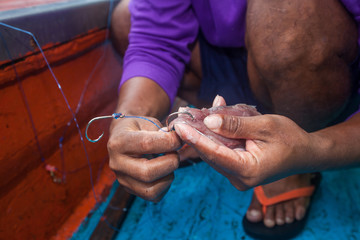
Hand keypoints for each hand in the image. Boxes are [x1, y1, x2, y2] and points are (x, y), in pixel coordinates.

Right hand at [108, 116, 180, 201]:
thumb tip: (180, 140)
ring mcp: (122, 179)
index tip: (179, 138)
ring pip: (150, 189)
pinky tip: (164, 171)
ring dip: (168, 175)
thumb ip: (163, 131)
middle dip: (170, 163)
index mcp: (119, 142)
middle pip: (147, 173)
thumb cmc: (139, 128)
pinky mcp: (130, 190)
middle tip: (175, 153)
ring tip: (169, 162)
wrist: (124, 137)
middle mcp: (117, 163)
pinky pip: (153, 196)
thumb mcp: (148, 122)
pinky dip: (165, 184)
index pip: (146, 144)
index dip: (169, 142)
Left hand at [174, 108, 316, 190]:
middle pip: (210, 154)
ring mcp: (237, 176)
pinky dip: (216, 135)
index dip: (195, 139)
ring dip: (205, 132)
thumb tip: (208, 122)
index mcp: (247, 170)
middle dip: (196, 133)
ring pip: (214, 152)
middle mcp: (239, 178)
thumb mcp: (264, 126)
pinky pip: (222, 151)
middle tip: (183, 113)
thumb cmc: (290, 139)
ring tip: (193, 112)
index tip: (180, 126)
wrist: (306, 153)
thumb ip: (235, 125)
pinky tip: (211, 117)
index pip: (214, 154)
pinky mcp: (237, 170)